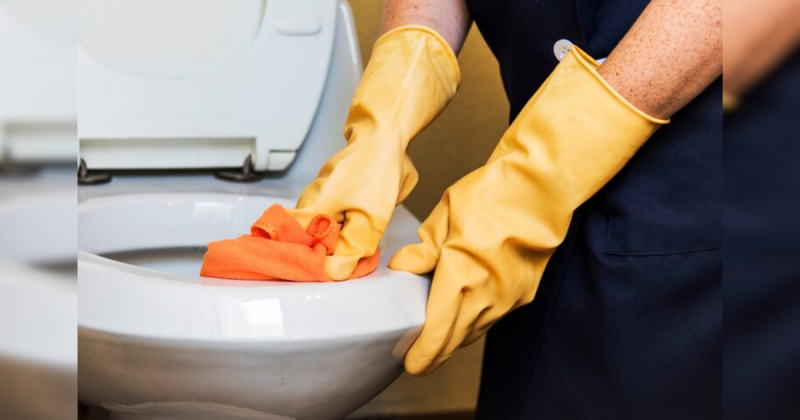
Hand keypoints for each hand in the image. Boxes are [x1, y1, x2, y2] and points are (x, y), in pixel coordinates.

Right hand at [287, 26, 459, 279]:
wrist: (385, 135)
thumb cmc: (376, 171)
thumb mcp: (372, 217)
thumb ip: (352, 247)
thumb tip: (332, 272)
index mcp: (312, 209)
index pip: (283, 242)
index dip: (290, 260)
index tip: (304, 273)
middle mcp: (309, 202)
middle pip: (302, 240)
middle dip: (317, 257)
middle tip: (336, 268)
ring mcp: (319, 196)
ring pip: (318, 230)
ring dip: (331, 244)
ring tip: (348, 254)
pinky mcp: (332, 193)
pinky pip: (329, 219)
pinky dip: (339, 230)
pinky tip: (354, 235)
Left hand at [390, 47, 665, 374]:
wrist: (540, 188)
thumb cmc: (491, 195)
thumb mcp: (444, 216)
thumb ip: (423, 249)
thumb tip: (402, 268)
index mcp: (460, 276)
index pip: (437, 331)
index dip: (422, 353)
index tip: (411, 362)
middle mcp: (486, 295)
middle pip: (456, 340)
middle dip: (436, 354)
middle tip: (419, 360)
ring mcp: (509, 298)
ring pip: (476, 331)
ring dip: (456, 338)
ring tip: (439, 337)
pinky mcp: (524, 293)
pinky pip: (494, 317)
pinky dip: (476, 321)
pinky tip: (466, 314)